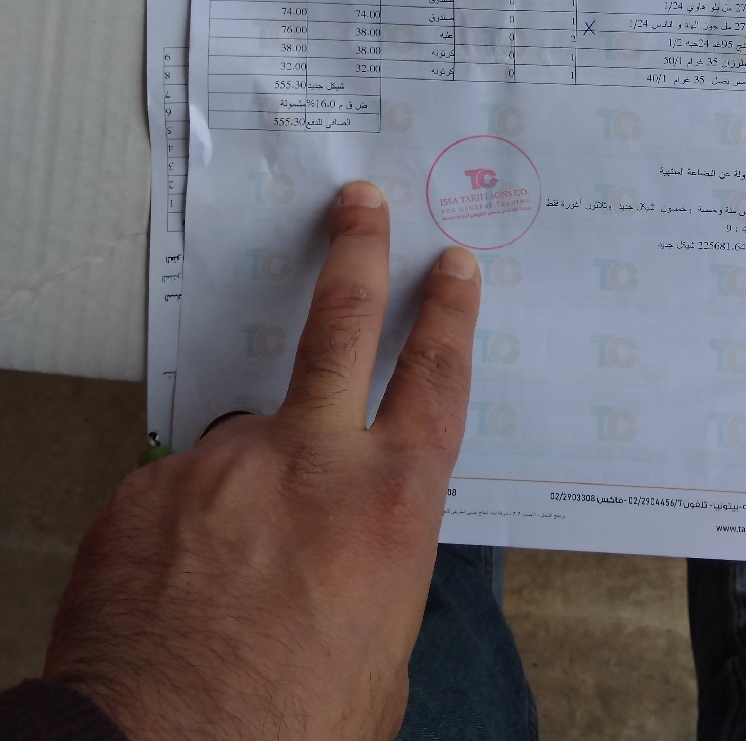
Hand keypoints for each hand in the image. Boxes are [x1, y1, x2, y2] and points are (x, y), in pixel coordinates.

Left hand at [43, 181, 480, 740]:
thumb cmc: (291, 725)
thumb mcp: (380, 656)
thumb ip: (376, 573)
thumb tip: (357, 554)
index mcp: (387, 505)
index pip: (434, 384)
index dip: (449, 317)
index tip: (452, 267)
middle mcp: (309, 462)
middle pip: (340, 327)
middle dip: (356, 254)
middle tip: (357, 202)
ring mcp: (222, 466)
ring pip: (246, 447)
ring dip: (249, 489)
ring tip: (233, 574)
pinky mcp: (148, 489)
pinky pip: (180, 496)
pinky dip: (187, 531)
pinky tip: (182, 591)